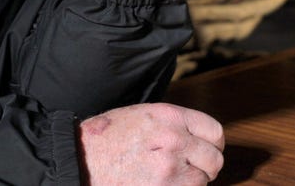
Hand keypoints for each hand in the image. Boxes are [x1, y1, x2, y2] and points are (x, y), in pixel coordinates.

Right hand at [79, 103, 224, 184]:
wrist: (79, 160)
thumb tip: (198, 137)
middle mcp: (174, 141)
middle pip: (214, 160)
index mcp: (170, 117)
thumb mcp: (143, 115)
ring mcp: (169, 169)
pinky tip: (162, 185)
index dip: (214, 144)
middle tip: (191, 169)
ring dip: (191, 182)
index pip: (214, 131)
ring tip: (169, 177)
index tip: (209, 150)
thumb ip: (173, 124)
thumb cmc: (107, 137)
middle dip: (205, 167)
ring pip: (201, 181)